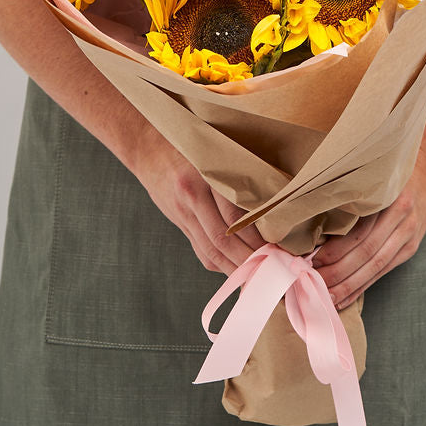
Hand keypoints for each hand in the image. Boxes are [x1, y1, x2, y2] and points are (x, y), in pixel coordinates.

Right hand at [129, 126, 265, 275]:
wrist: (148, 147)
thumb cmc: (191, 145)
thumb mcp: (215, 152)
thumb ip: (237, 176)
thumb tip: (269, 204)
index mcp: (206, 177)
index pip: (234, 218)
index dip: (256, 239)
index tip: (278, 250)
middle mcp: (193, 197)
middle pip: (223, 239)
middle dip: (249, 261)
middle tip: (273, 272)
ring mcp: (183, 213)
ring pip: (211, 250)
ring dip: (234, 269)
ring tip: (258, 280)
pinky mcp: (179, 222)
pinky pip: (200, 249)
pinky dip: (219, 262)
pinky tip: (235, 270)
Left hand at [312, 162, 425, 308]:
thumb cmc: (390, 175)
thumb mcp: (373, 178)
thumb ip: (352, 199)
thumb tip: (316, 230)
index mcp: (390, 198)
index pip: (361, 232)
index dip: (337, 249)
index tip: (313, 259)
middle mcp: (402, 218)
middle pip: (368, 253)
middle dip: (339, 272)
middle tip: (314, 282)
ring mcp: (408, 236)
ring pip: (375, 266)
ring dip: (349, 285)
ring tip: (327, 296)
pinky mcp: (410, 249)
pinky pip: (383, 271)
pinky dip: (362, 287)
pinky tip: (345, 298)